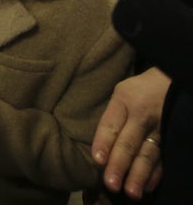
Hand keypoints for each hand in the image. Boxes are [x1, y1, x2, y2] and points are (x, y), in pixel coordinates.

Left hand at [91, 67, 168, 199]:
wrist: (173, 80)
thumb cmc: (139, 90)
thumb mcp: (121, 93)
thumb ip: (112, 117)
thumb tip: (98, 148)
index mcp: (124, 100)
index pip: (111, 123)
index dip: (104, 142)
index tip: (98, 160)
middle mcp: (142, 114)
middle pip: (128, 142)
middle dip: (119, 164)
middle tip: (111, 184)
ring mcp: (160, 127)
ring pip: (147, 154)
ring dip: (138, 174)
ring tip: (130, 192)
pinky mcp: (171, 136)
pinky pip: (164, 157)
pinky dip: (155, 173)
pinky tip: (147, 186)